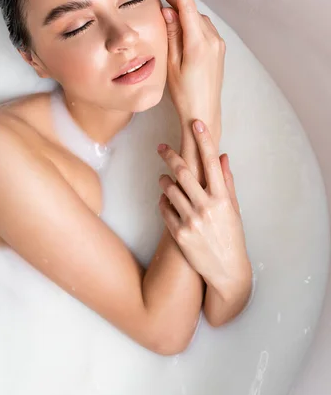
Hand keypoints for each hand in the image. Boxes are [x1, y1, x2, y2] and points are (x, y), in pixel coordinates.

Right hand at [153, 0, 224, 138]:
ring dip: (181, 10)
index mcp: (198, 43)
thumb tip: (168, 12)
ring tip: (162, 6)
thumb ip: (171, 36)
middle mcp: (212, 40)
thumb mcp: (172, 64)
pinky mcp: (218, 50)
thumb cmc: (185, 94)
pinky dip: (190, 22)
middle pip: (191, 10)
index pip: (188, 6)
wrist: (204, 112)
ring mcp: (217, 44)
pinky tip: (178, 25)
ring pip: (197, 19)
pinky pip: (203, 29)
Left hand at [157, 119, 250, 296]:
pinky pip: (164, 210)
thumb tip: (222, 156)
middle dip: (170, 155)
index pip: (212, 163)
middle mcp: (206, 207)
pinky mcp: (179, 234)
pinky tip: (165, 199)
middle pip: (183, 172)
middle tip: (161, 147)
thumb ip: (227, 181)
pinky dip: (163, 201)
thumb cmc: (232, 236)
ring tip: (163, 177)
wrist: (227, 270)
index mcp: (222, 198)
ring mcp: (191, 221)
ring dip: (164, 180)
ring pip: (170, 190)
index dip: (204, 141)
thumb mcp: (234, 208)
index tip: (196, 124)